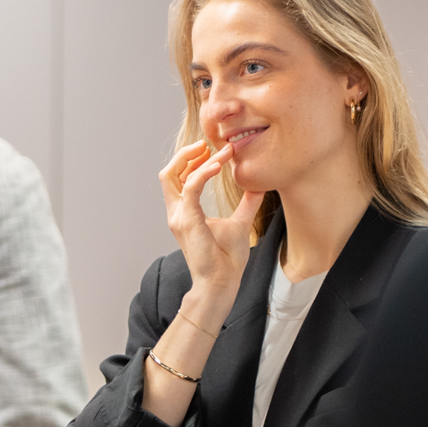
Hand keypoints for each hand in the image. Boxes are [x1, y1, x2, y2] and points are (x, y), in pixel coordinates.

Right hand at [159, 141, 263, 309]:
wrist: (221, 282)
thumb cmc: (227, 259)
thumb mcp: (240, 222)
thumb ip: (247, 203)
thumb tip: (259, 185)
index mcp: (185, 212)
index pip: (179, 178)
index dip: (192, 161)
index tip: (215, 151)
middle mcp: (177, 212)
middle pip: (169, 173)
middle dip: (186, 154)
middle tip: (208, 144)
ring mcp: (179, 216)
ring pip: (174, 175)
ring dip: (196, 159)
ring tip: (219, 151)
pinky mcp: (187, 221)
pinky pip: (190, 188)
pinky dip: (203, 173)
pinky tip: (219, 165)